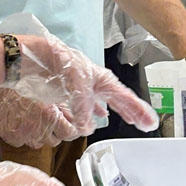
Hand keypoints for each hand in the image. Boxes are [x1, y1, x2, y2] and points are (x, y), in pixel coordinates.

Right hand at [0, 86, 80, 148]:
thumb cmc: (20, 82)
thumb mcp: (47, 90)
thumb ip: (62, 107)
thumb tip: (72, 117)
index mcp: (49, 116)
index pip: (69, 134)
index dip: (71, 130)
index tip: (70, 127)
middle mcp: (37, 128)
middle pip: (55, 141)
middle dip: (56, 131)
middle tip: (52, 120)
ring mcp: (23, 135)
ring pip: (39, 143)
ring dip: (40, 134)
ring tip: (35, 119)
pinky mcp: (11, 138)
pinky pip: (23, 142)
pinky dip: (25, 135)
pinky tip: (22, 122)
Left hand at [14, 32, 158, 135]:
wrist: (35, 57)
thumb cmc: (59, 61)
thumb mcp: (76, 82)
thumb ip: (83, 106)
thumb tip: (88, 128)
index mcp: (102, 79)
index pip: (126, 98)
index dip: (139, 111)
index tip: (150, 123)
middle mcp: (96, 84)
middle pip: (120, 100)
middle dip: (134, 112)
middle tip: (146, 125)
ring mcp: (84, 89)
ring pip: (107, 103)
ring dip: (118, 112)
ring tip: (130, 120)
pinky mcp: (71, 92)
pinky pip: (89, 105)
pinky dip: (95, 112)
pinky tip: (99, 116)